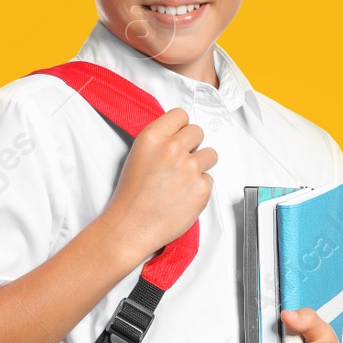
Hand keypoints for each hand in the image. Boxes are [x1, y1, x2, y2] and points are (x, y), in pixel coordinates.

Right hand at [99, 108, 216, 261]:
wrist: (131, 227)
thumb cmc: (131, 197)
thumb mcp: (138, 156)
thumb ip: (159, 141)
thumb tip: (179, 136)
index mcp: (153, 137)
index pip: (180, 115)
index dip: (181, 127)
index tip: (180, 136)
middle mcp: (172, 148)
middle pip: (198, 132)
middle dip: (193, 145)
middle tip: (182, 161)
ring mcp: (190, 168)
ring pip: (210, 154)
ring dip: (202, 164)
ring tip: (184, 179)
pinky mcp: (202, 188)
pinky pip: (210, 179)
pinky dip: (200, 187)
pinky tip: (184, 196)